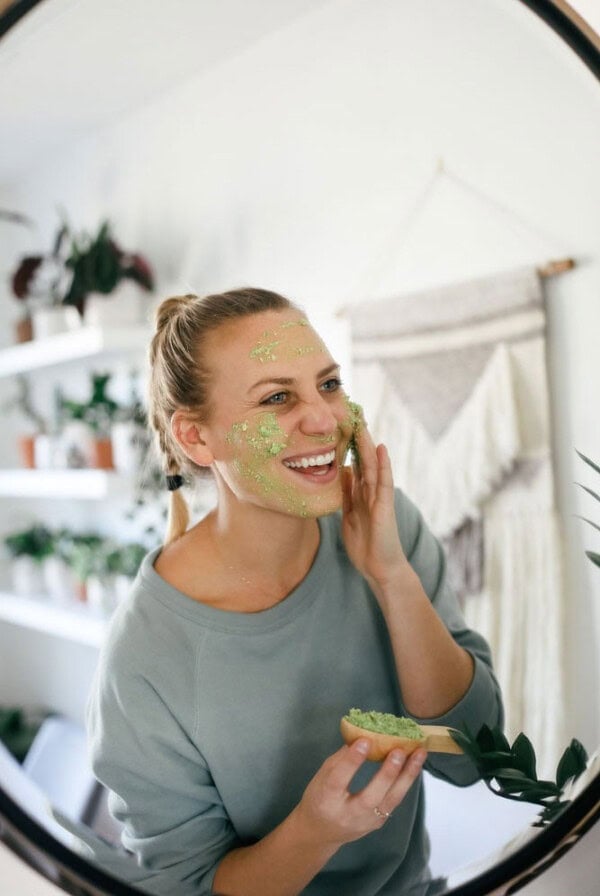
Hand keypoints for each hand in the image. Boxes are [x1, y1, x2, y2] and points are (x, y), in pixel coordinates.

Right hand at [295, 739, 425, 847]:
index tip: (365, 741)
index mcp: (326, 799)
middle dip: (387, 773)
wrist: (321, 833)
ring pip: (390, 800)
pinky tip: (415, 764)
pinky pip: (394, 801)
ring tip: (420, 754)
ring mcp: (366, 822)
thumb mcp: (321, 776)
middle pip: (371, 796)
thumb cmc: (319, 797)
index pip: (339, 779)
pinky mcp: (379, 822)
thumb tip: (363, 736)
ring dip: (407, 776)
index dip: (352, 760)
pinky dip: (406, 782)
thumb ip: (341, 759)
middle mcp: (348, 814)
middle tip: (399, 750)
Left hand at [341, 424, 407, 590]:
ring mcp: (379, 498)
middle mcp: (371, 492)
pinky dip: (383, 464)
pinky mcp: (385, 507)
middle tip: (353, 415)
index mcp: (361, 495)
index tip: (342, 425)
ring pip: (373, 466)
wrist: (380, 568)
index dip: (349, 446)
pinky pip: (384, 482)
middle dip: (358, 439)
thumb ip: (348, 494)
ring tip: (364, 423)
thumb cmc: (366, 545)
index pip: (355, 464)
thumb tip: (343, 471)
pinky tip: (381, 448)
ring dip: (368, 445)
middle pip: (364, 460)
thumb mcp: (349, 515)